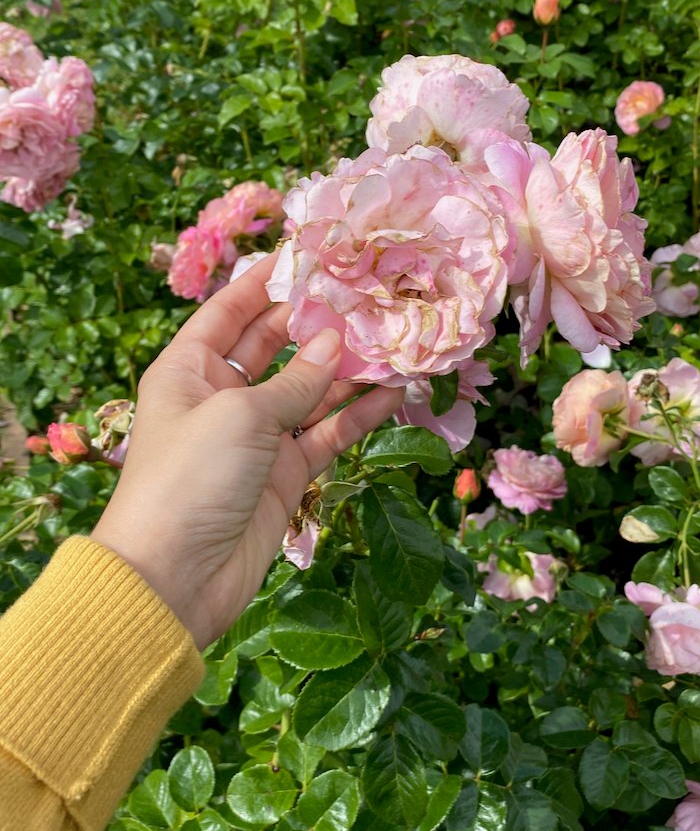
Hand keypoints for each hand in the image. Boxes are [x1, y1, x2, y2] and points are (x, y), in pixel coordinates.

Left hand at [92, 253, 403, 648]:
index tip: (310, 252)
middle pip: (274, 345)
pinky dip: (358, 415)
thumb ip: (295, 380)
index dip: (266, 281)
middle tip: (367, 291)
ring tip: (393, 337)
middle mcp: (222, 395)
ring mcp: (257, 436)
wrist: (174, 578)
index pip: (230, 310)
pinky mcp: (284, 474)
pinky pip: (326, 433)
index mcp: (188, 369)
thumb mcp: (241, 415)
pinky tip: (394, 392)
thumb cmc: (189, 479)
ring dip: (347, 368)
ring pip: (309, 389)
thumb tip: (336, 341)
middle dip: (317, 320)